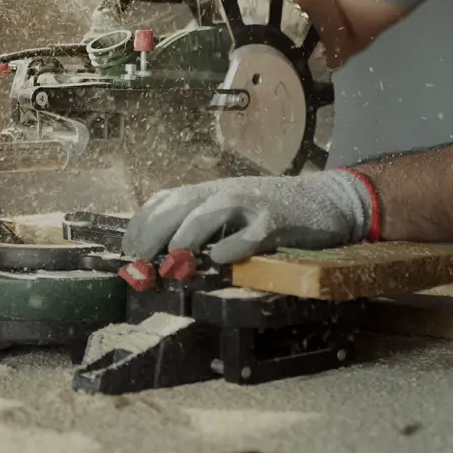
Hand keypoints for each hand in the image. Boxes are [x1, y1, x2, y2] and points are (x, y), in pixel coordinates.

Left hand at [122, 170, 376, 263]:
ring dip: (188, 233)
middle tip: (141, 260)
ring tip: (174, 258)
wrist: (326, 200)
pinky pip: (252, 233)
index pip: (164, 200)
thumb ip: (199, 222)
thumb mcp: (230, 208)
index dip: (140, 223)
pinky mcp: (277, 222)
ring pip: (211, 211)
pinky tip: (221, 259)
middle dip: (155, 230)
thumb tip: (160, 251)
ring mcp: (251, 205)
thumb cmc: (270, 210)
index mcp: (210, 192)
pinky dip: (234, 245)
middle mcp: (225, 193)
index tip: (127, 249)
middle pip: (180, 204)